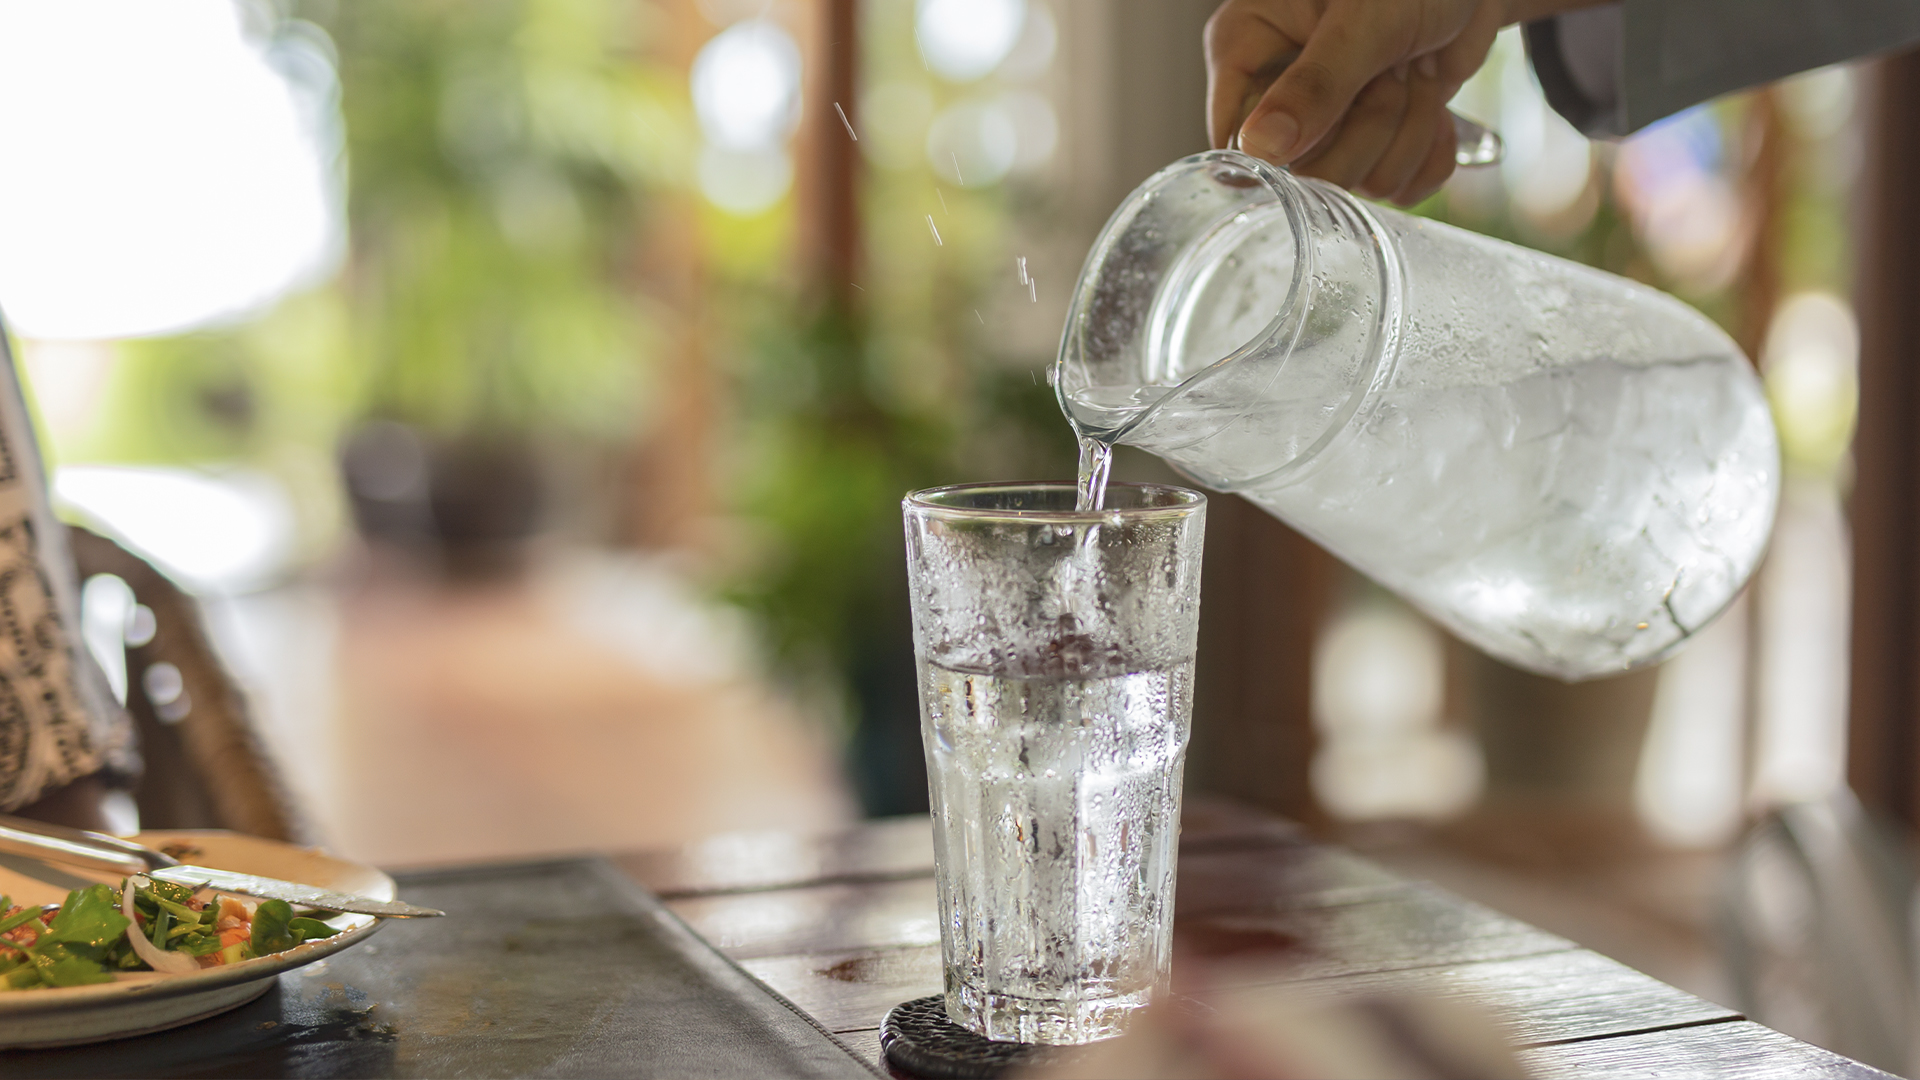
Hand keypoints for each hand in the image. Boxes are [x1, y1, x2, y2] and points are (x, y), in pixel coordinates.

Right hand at [1205, 0, 1507, 204]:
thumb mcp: (1363, 17)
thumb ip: (1315, 83)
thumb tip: (1261, 146)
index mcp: (1247, 48)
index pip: (1235, 137)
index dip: (1286, 147)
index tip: (1335, 114)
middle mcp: (1279, 93)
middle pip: (1301, 171)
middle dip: (1367, 128)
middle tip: (1392, 71)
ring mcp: (1326, 125)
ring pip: (1355, 182)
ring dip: (1407, 131)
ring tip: (1416, 70)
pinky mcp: (1373, 143)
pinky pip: (1394, 187)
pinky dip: (1427, 151)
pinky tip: (1432, 102)